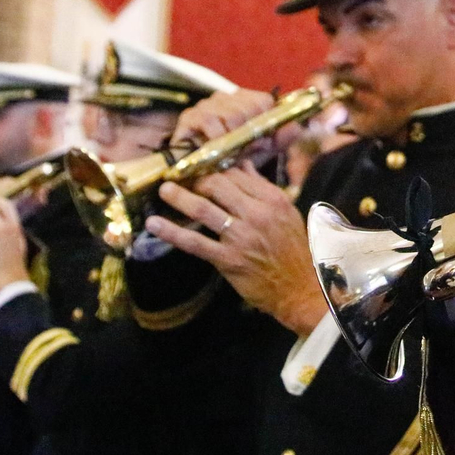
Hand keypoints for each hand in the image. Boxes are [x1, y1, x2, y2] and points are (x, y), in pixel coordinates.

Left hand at [146, 164, 326, 335]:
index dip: (216, 170)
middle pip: (218, 186)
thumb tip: (243, 166)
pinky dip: (172, 232)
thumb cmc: (294, 250)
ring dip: (179, 197)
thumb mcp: (286, 213)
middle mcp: (256, 214)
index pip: (237, 175)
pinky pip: (195, 242)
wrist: (300, 288)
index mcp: (272, 200)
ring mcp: (241, 237)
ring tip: (164, 190)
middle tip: (183, 179)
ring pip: (203, 209)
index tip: (202, 169)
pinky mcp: (228, 259)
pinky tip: (154, 225)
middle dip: (197, 180)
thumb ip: (263, 189)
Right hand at [170, 89, 302, 163]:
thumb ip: (281, 138)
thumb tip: (298, 126)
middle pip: (249, 108)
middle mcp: (225, 98)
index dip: (268, 122)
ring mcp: (206, 105)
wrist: (202, 174)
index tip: (266, 141)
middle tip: (250, 150)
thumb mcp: (262, 150)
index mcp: (244, 100)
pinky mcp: (189, 116)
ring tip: (235, 153)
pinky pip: (209, 121)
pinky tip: (219, 150)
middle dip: (253, 133)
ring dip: (236, 138)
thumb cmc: (234, 159)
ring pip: (232, 115)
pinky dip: (218, 138)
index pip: (264, 100)